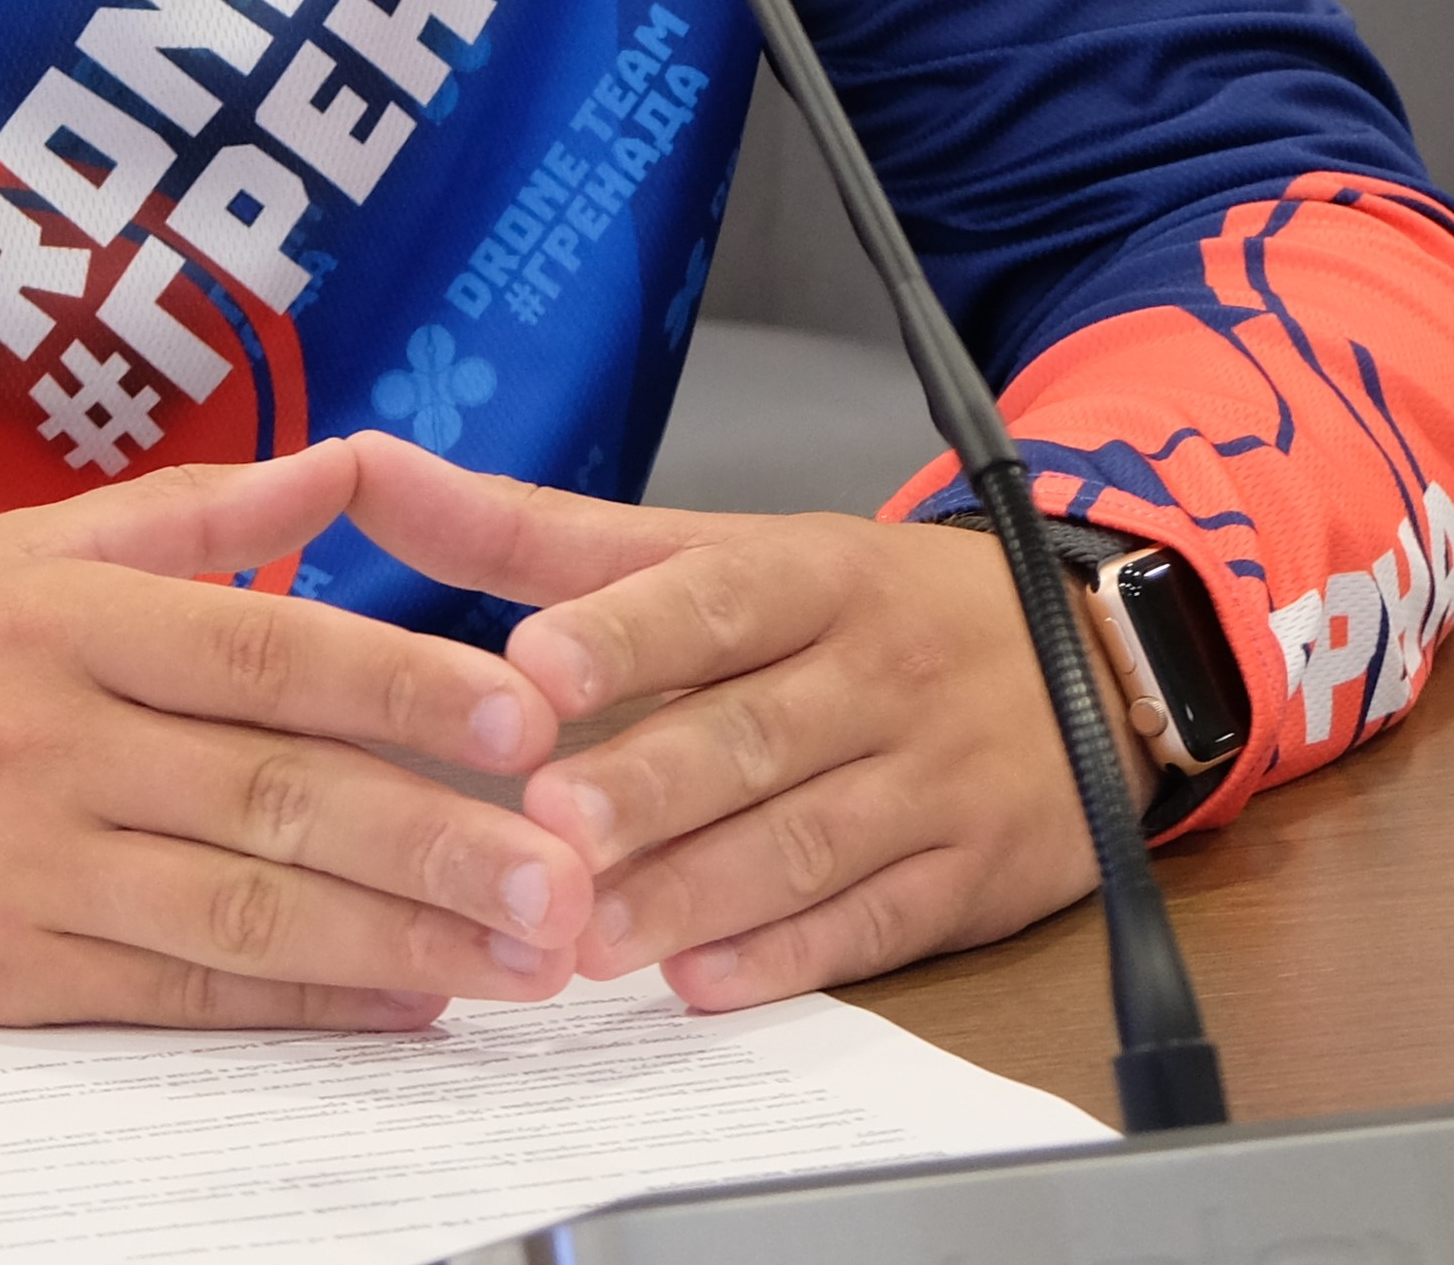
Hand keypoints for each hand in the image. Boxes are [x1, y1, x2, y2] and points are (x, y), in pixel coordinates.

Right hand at [0, 437, 599, 1025]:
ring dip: (399, 938)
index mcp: (64, 614)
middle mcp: (52, 735)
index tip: (531, 714)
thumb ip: (188, 513)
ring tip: (520, 955)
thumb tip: (344, 468)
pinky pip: (174, 991)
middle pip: (280, 790)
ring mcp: (26, 862)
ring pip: (245, 904)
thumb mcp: (10, 549)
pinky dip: (296, 1004)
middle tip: (571, 871)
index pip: (268, 649)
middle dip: (443, 837)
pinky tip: (394, 1003)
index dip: (409, 686)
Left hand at [338, 434, 1139, 1009]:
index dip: (627, 634)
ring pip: (807, 838)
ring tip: (590, 933)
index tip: (535, 668)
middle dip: (650, 786)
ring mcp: (929, 777)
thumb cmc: (850, 607)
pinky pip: (876, 921)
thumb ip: (539, 533)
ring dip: (696, 889)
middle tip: (548, 828)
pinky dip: (789, 956)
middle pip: (755, 731)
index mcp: (809, 573)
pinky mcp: (967, 875)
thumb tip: (370, 470)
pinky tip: (704, 982)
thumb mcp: (717, 547)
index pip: (715, 597)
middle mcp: (874, 669)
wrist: (1083, 658)